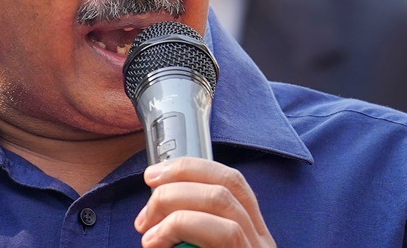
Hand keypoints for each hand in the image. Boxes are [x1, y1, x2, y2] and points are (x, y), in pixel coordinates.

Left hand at [135, 158, 275, 247]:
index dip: (191, 167)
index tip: (155, 175)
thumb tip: (155, 208)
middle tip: (146, 197)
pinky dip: (178, 227)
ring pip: (220, 199)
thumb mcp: (194, 246)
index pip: (230, 181)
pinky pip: (221, 231)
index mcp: (251, 234)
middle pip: (227, 182)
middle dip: (179, 177)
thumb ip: (188, 229)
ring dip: (172, 202)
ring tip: (146, 226)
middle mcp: (260, 240)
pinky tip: (154, 242)